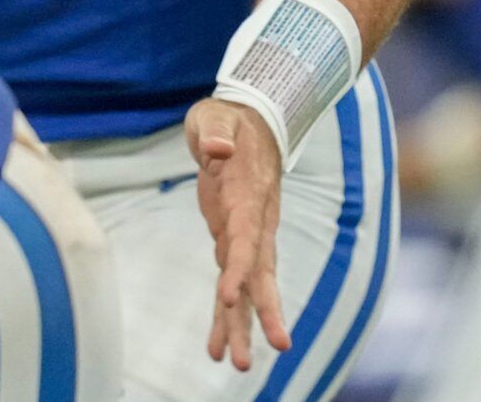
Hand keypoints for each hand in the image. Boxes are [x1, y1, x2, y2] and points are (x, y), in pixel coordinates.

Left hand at [186, 96, 289, 370]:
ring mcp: (246, 235)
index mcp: (249, 196)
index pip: (247, 237)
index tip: (231, 296)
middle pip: (260, 274)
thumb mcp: (216, 116)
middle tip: (263, 352)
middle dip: (260, 314)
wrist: (249, 122)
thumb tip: (216, 149)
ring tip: (239, 365)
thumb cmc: (229, 118)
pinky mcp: (232, 240)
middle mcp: (254, 223)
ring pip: (248, 287)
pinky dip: (224, 314)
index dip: (241, 267)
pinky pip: (230, 282)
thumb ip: (216, 132)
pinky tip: (217, 346)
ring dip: (242, 325)